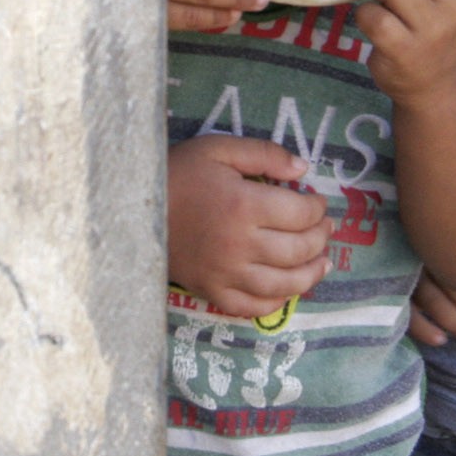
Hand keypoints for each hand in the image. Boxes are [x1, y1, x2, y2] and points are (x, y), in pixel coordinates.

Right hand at [168, 134, 329, 317]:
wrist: (130, 206)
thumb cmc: (177, 173)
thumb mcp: (218, 148)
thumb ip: (264, 154)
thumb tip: (303, 170)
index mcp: (244, 205)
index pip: (301, 213)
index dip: (317, 207)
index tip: (317, 201)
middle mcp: (240, 244)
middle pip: (299, 249)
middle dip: (320, 237)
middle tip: (325, 228)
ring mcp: (226, 274)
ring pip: (285, 284)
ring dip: (311, 274)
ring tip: (323, 262)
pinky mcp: (212, 292)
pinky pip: (254, 307)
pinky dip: (278, 301)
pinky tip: (288, 289)